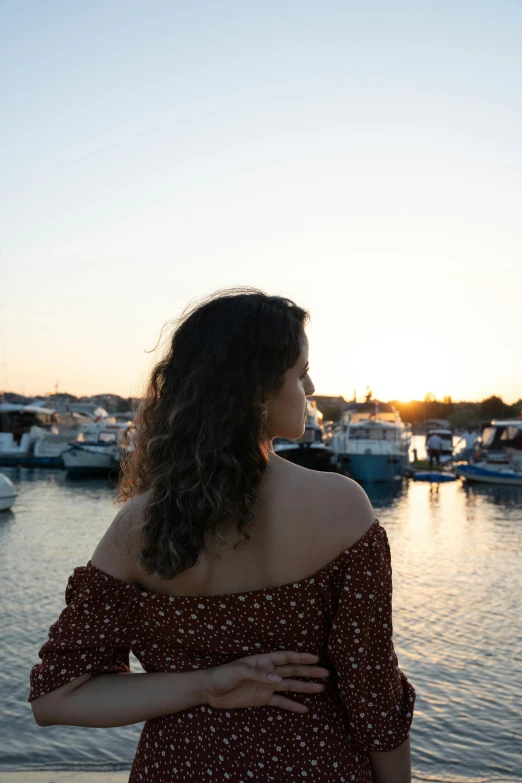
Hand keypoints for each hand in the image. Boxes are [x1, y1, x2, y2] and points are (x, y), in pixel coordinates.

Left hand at [202, 651, 329, 712]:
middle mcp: (268, 672)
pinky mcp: (262, 699)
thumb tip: (277, 679)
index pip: (285, 657)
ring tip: (321, 689)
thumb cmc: (221, 675)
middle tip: (326, 673)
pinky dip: (292, 705)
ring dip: (304, 687)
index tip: (315, 658)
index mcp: (262, 661)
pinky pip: (280, 702)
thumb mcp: (237, 672)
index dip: (300, 657)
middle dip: (309, 671)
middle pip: (292, 671)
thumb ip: (257, 674)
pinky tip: (304, 709)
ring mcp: (266, 686)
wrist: (209, 691)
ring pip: (289, 686)